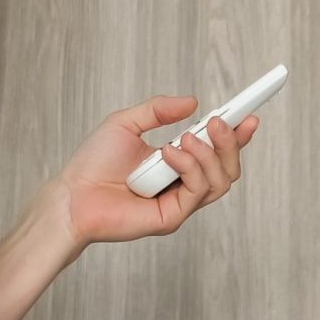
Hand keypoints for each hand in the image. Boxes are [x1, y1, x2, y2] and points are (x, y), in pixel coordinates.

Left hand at [50, 94, 260, 246]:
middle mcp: (183, 185)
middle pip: (228, 169)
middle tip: (220, 121)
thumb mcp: (127, 123)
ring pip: (220, 181)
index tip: (248, 114)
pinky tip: (169, 153)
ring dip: (209, 154)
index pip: (218, 152)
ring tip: (186, 137)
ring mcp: (180, 203)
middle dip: (230, 143)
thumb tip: (193, 102)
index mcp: (178, 163)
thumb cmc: (94, 163)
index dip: (237, 135)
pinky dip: (188, 167)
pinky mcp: (171, 218)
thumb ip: (158, 110)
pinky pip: (196, 191)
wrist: (71, 194)